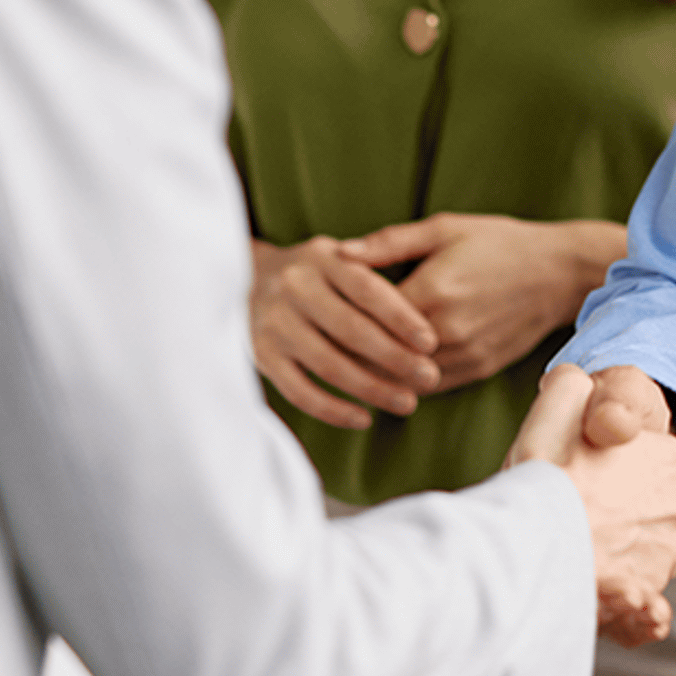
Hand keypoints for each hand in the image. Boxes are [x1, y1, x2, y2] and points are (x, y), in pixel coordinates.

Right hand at [248, 236, 440, 427]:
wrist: (244, 278)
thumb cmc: (315, 272)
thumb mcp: (341, 256)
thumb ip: (376, 271)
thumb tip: (425, 311)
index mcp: (321, 257)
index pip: (367, 289)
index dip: (401, 318)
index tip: (431, 343)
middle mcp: (294, 287)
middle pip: (351, 330)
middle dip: (395, 358)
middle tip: (430, 378)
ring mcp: (274, 323)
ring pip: (328, 364)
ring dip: (371, 388)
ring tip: (407, 402)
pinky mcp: (261, 355)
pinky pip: (299, 391)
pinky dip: (333, 409)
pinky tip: (364, 419)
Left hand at [343, 215, 627, 394]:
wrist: (559, 272)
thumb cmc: (500, 242)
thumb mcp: (443, 228)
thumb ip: (388, 244)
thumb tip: (338, 253)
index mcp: (432, 291)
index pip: (368, 320)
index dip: (339, 323)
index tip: (313, 321)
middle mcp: (446, 331)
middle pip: (380, 357)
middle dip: (349, 356)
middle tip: (317, 353)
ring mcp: (464, 355)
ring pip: (403, 380)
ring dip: (376, 377)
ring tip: (344, 369)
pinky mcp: (477, 370)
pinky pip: (430, 387)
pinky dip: (406, 384)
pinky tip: (387, 376)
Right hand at [509, 366, 675, 644]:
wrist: (527, 554)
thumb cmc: (544, 478)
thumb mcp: (556, 407)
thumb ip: (573, 387)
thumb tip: (575, 382)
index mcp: (673, 463)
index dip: (644, 475)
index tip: (607, 482)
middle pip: (668, 519)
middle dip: (636, 521)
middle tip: (588, 521)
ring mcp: (664, 562)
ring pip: (651, 563)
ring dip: (625, 563)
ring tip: (580, 557)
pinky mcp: (645, 606)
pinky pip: (648, 616)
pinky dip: (636, 617)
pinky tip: (612, 606)